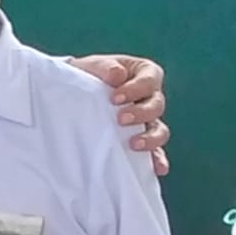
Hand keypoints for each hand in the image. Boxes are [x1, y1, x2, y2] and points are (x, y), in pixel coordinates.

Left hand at [70, 54, 169, 174]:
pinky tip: (157, 169)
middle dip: (141, 114)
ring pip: (160, 130)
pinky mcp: (140, 140)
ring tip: (133, 145)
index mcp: (144, 74)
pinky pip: (155, 152)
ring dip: (150, 138)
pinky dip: (158, 160)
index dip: (137, 89)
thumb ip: (105, 67)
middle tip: (121, 119)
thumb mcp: (93, 66)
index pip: (151, 80)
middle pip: (157, 106)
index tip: (115, 97)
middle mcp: (150, 98)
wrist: (75, 94)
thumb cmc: (89, 75)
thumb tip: (117, 75)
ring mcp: (147, 122)